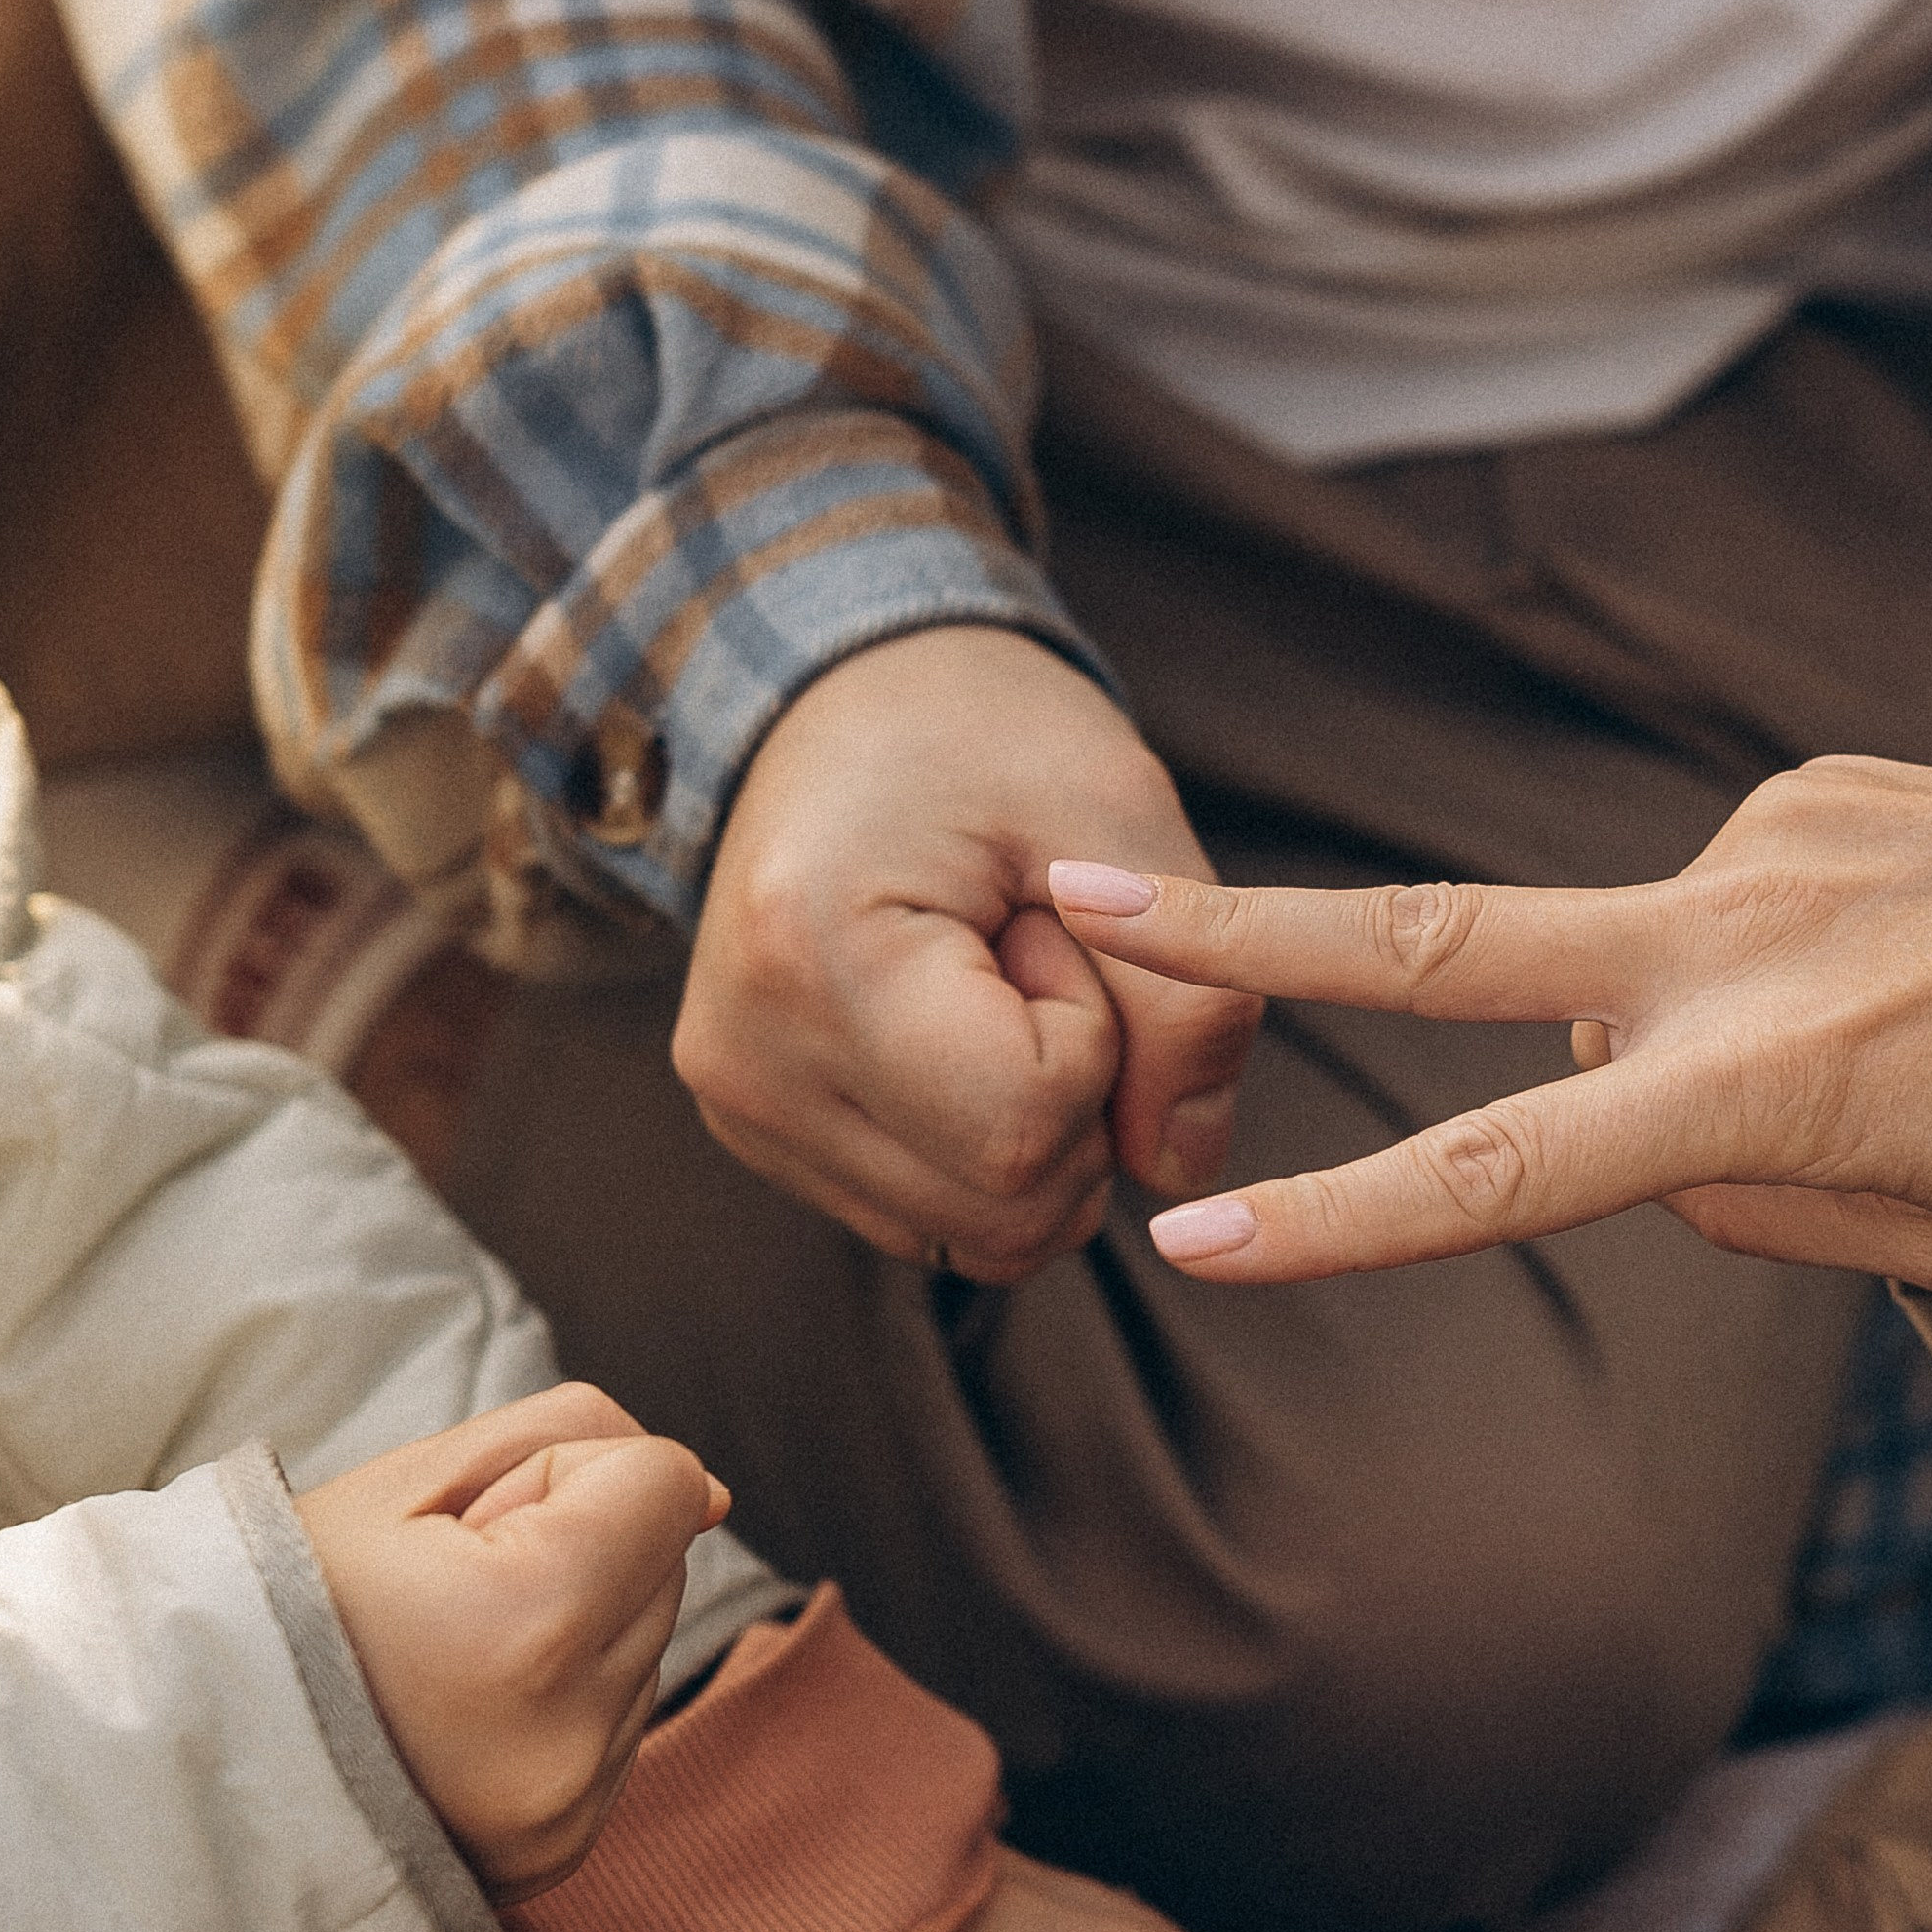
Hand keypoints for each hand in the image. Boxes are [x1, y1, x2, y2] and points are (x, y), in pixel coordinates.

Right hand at [300, 1388, 728, 1901]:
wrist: (183, 1769)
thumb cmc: (282, 1605)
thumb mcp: (405, 1481)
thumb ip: (575, 1440)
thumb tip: (706, 1492)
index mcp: (530, 1626)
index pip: (660, 1481)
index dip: (562, 1475)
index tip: (465, 1526)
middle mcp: (570, 1735)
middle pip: (663, 1561)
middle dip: (573, 1548)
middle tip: (440, 1596)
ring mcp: (569, 1807)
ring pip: (647, 1642)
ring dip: (574, 1626)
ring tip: (440, 1661)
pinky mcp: (565, 1850)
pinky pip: (617, 1724)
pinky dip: (561, 1701)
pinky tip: (458, 1715)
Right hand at [674, 628, 1260, 1282]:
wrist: (848, 696)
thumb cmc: (983, 730)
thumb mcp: (1117, 815)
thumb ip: (1188, 998)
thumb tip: (1182, 1169)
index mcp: (809, 958)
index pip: (1024, 1126)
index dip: (1094, 1041)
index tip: (1052, 925)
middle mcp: (747, 1063)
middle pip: (1006, 1207)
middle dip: (1081, 1097)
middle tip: (1031, 949)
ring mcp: (742, 1112)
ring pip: (981, 1235)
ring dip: (1042, 1127)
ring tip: (991, 980)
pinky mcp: (760, 1136)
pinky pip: (941, 1219)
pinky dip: (993, 1146)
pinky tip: (960, 1028)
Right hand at [1047, 759, 1931, 1292]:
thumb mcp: (1924, 1234)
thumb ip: (1732, 1187)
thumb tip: (1611, 1111)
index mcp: (1763, 1080)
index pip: (1503, 1172)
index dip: (1337, 1220)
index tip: (1187, 1236)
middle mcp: (1731, 936)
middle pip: (1436, 942)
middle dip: (1241, 931)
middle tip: (1079, 887)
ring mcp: (1763, 839)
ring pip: (1631, 975)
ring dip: (1682, 1035)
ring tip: (1890, 1051)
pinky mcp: (1804, 785)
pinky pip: (1721, 909)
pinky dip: (1757, 968)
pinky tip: (1897, 972)